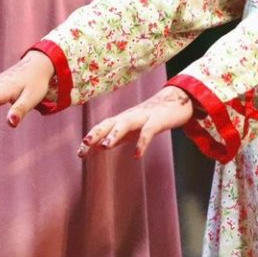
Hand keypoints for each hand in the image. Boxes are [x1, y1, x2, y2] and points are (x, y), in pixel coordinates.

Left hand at [78, 86, 193, 158]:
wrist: (178, 101)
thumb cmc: (152, 116)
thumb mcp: (132, 128)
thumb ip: (117, 136)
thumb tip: (99, 146)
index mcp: (123, 119)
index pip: (102, 128)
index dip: (90, 138)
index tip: (79, 154)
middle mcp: (130, 116)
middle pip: (110, 123)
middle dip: (96, 133)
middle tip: (84, 144)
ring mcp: (144, 117)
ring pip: (126, 123)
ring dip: (114, 134)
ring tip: (105, 146)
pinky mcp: (158, 120)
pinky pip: (148, 131)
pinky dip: (142, 142)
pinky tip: (137, 155)